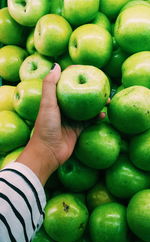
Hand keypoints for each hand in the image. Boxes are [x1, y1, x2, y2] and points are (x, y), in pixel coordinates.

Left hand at [17, 64, 109, 184]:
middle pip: (79, 95)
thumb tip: (57, 65)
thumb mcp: (47, 104)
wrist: (48, 152)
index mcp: (55, 100)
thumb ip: (49, 85)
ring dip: (96, 104)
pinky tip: (103, 115)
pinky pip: (90, 121)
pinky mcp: (78, 130)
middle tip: (102, 85)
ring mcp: (71, 119)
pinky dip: (97, 118)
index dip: (75, 75)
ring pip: (87, 108)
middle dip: (90, 90)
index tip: (87, 69)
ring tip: (107, 100)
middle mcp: (64, 108)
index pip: (65, 83)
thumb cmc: (45, 126)